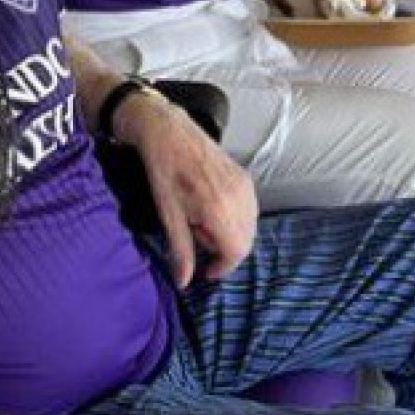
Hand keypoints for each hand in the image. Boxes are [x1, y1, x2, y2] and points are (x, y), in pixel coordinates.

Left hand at [116, 89, 257, 286]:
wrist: (169, 133)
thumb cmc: (164, 173)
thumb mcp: (168, 216)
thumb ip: (181, 251)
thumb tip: (184, 281)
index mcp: (219, 210)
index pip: (236, 252)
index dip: (222, 267)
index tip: (205, 270)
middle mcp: (239, 199)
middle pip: (246, 242)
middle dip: (225, 252)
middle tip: (199, 243)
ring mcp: (245, 186)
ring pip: (250, 227)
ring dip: (231, 235)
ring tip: (203, 224)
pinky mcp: (245, 177)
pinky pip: (250, 210)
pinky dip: (236, 219)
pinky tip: (213, 211)